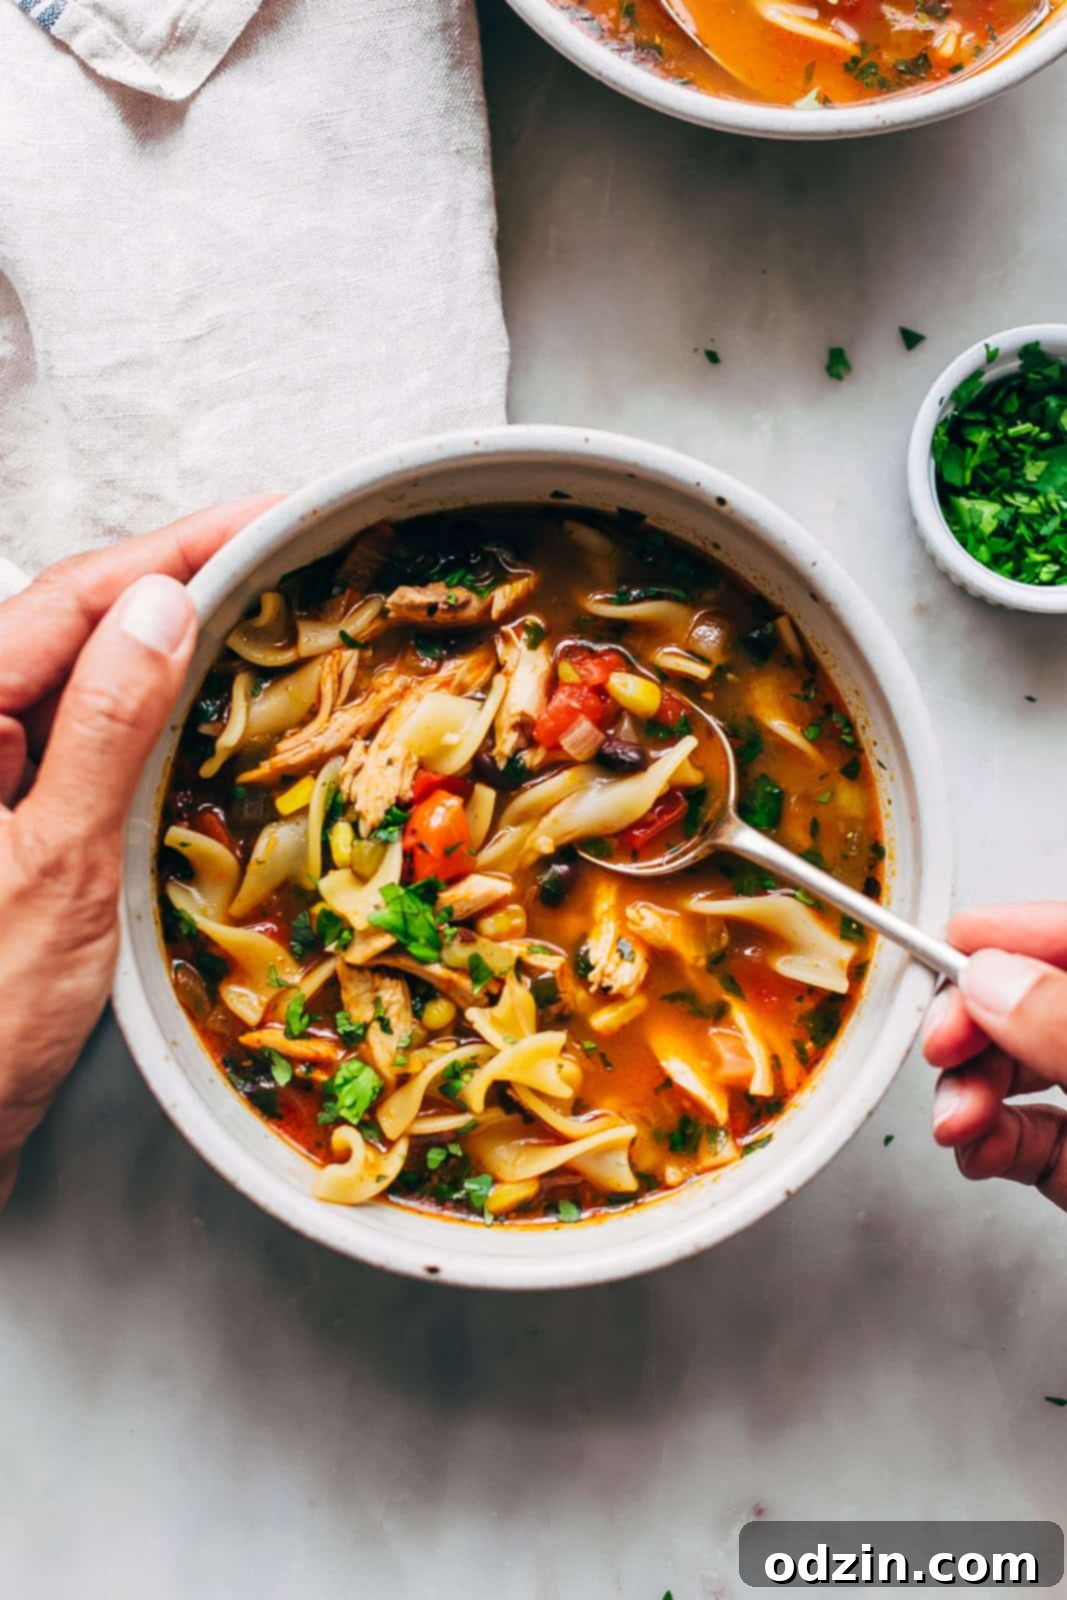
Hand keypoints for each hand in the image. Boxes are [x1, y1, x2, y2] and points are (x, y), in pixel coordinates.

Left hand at [0, 495, 277, 1209]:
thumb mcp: (58, 867)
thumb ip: (103, 728)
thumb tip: (161, 608)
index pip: (70, 599)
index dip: (176, 548)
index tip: (265, 515)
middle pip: (72, 621)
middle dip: (179, 578)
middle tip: (280, 550)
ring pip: (79, 673)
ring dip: (167, 639)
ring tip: (259, 606)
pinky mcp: (4, 813)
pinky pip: (78, 734)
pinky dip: (144, 708)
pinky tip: (199, 701)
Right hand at [923, 904, 1066, 1210]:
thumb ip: (1062, 1019)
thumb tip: (989, 978)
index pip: (1064, 936)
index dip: (1004, 934)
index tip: (947, 944)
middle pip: (1022, 1003)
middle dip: (971, 1028)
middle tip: (942, 1044)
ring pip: (1014, 1070)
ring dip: (967, 1092)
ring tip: (958, 1119)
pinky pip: (1023, 1137)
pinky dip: (986, 1143)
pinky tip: (976, 1151)